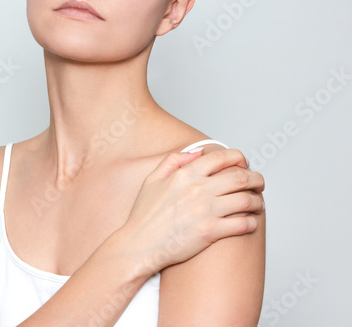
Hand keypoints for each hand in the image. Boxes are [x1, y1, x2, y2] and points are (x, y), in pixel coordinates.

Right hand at [117, 148, 264, 276]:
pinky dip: (252, 222)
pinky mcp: (210, 233)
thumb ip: (174, 160)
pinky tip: (250, 222)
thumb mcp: (153, 179)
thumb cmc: (144, 215)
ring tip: (257, 204)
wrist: (139, 245)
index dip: (240, 158)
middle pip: (241, 177)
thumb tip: (198, 152)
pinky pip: (243, 224)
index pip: (223, 157)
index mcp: (186, 174)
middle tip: (259, 184)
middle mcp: (199, 190)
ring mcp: (206, 211)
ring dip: (257, 201)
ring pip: (247, 200)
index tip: (244, 164)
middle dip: (256, 179)